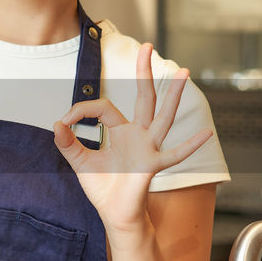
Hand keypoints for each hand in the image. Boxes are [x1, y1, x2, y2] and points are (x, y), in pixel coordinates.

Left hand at [53, 43, 211, 233]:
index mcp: (120, 131)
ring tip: (184, 72)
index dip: (81, 109)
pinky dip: (189, 146)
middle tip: (147, 46)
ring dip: (173, 95)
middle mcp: (138, 134)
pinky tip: (206, 133)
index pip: (103, 107)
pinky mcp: (152, 165)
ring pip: (162, 117)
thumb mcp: (80, 163)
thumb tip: (56, 123)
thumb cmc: (103, 188)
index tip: (64, 120)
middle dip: (144, 73)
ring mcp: (149, 148)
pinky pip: (174, 155)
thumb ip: (68, 144)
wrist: (114, 214)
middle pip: (144, 98)